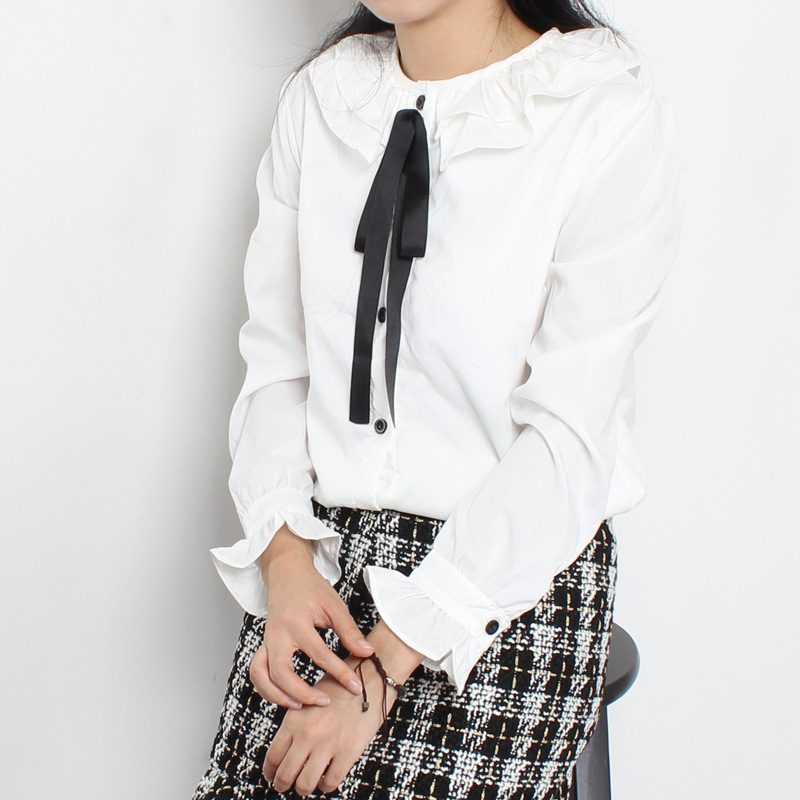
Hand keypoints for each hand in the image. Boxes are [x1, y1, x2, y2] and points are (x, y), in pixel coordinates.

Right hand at [249, 524, 374, 708]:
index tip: (355, 685)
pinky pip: (257, 672)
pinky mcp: (263, 644)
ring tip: (301, 705)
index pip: (319, 654)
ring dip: (278, 695)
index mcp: (297, 621)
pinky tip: (286, 696)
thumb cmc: (310, 588)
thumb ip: (349, 631)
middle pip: (281, 672)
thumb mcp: (334, 605)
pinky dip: (267, 688)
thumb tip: (366, 653)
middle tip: (325, 701)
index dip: (339, 673)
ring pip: (261, 675)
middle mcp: (277, 633)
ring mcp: (266, 640)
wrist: (287, 573)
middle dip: (303, 692)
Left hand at [262, 654, 399, 795]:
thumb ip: (296, 723)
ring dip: (303, 789)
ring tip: (305, 786)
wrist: (370, 678)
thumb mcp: (309, 699)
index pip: (273, 756)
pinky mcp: (347, 752)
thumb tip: (287, 749)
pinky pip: (330, 782)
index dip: (269, 772)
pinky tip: (326, 780)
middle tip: (285, 786)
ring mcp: (327, 745)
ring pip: (305, 784)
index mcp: (294, 719)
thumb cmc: (340, 686)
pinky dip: (326, 786)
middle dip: (282, 784)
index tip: (271, 776)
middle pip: (285, 774)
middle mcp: (307, 734)